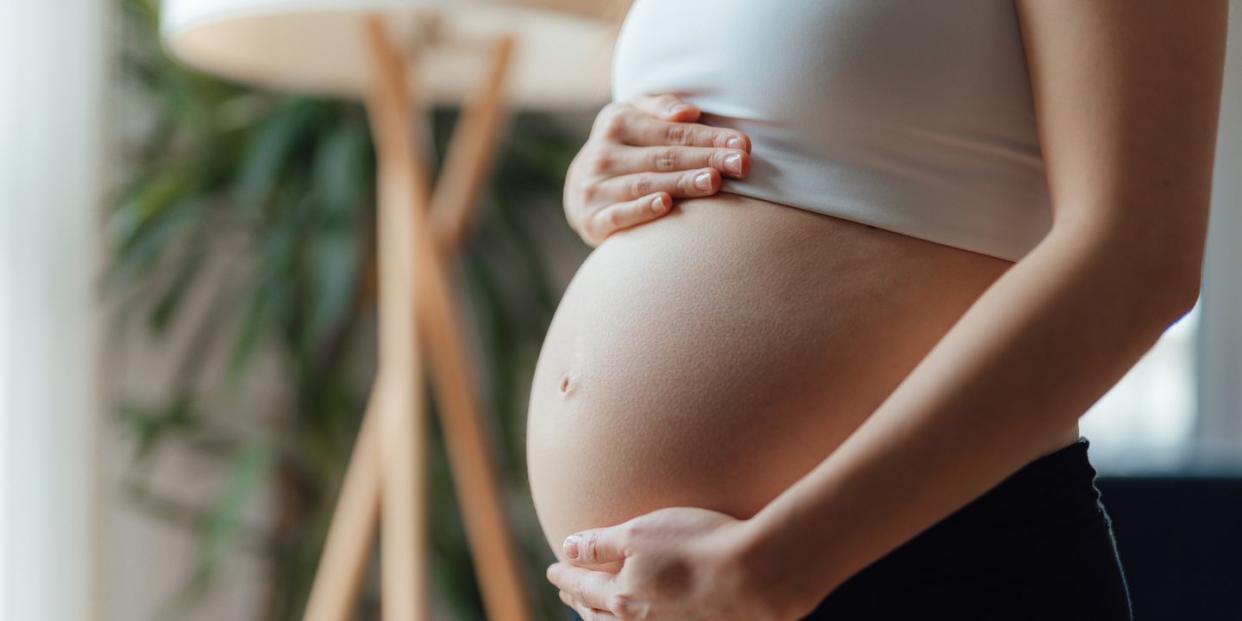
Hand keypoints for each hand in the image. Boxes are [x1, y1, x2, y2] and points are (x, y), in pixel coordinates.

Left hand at [545, 507, 806, 620]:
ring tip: (594, 609)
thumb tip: (566, 548)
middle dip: (580, 600)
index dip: (565, 575)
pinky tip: (640, 616)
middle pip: (598, 613)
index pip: (582, 586)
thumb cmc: (698, 545)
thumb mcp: (640, 533)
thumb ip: (600, 544)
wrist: (756, 576)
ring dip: (602, 617)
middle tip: (567, 591)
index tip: (554, 569)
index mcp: (621, 596)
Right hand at [564, 94, 751, 245]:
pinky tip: (666, 204)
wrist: (581, 187)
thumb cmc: (625, 146)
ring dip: (681, 183)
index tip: (742, 144)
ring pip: (645, 184)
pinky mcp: (592, 219)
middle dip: (705, 159)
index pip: (671, 131)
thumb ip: (661, 107)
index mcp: (616, 121)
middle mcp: (603, 153)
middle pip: (663, 157)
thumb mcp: (635, 115)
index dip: (708, 137)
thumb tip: (688, 113)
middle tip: (740, 164)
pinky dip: (642, 210)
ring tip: (713, 181)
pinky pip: (619, 214)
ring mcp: (595, 187)